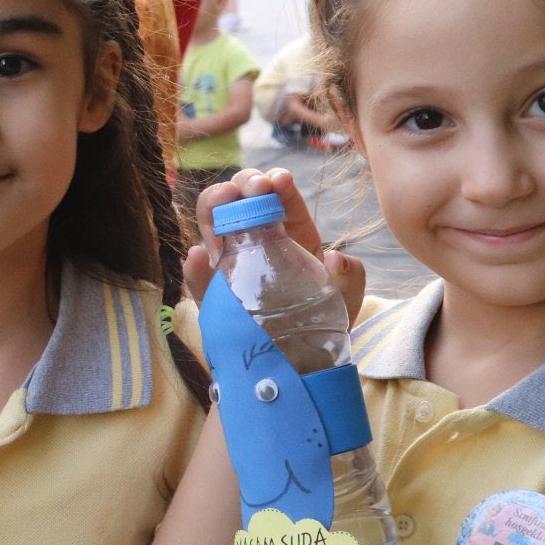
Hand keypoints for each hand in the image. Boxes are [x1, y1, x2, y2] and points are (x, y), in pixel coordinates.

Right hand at [182, 168, 364, 321]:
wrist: (300, 363)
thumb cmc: (322, 322)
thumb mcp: (345, 299)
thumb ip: (350, 278)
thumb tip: (336, 257)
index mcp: (290, 235)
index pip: (280, 199)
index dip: (277, 184)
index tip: (278, 181)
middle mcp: (256, 242)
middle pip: (241, 200)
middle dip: (244, 184)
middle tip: (253, 188)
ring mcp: (231, 265)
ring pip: (212, 224)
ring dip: (213, 206)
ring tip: (223, 203)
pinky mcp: (215, 296)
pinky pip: (199, 280)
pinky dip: (194, 267)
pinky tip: (198, 258)